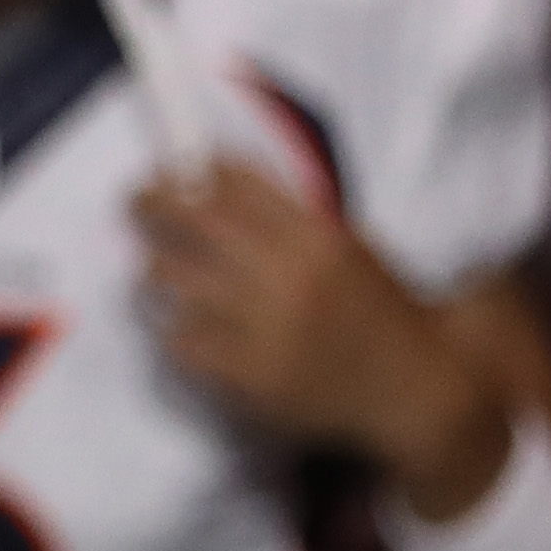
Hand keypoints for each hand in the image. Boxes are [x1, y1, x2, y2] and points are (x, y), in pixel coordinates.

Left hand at [130, 160, 503, 513]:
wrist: (415, 384)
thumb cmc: (378, 310)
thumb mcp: (347, 245)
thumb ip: (290, 217)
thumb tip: (211, 183)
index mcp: (318, 235)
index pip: (237, 182)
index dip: (193, 167)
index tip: (170, 166)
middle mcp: (290, 275)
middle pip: (195, 220)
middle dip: (152, 202)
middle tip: (134, 201)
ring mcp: (268, 327)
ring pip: (175, 279)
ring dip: (152, 269)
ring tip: (151, 269)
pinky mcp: (251, 377)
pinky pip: (183, 341)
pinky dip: (171, 329)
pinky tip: (175, 324)